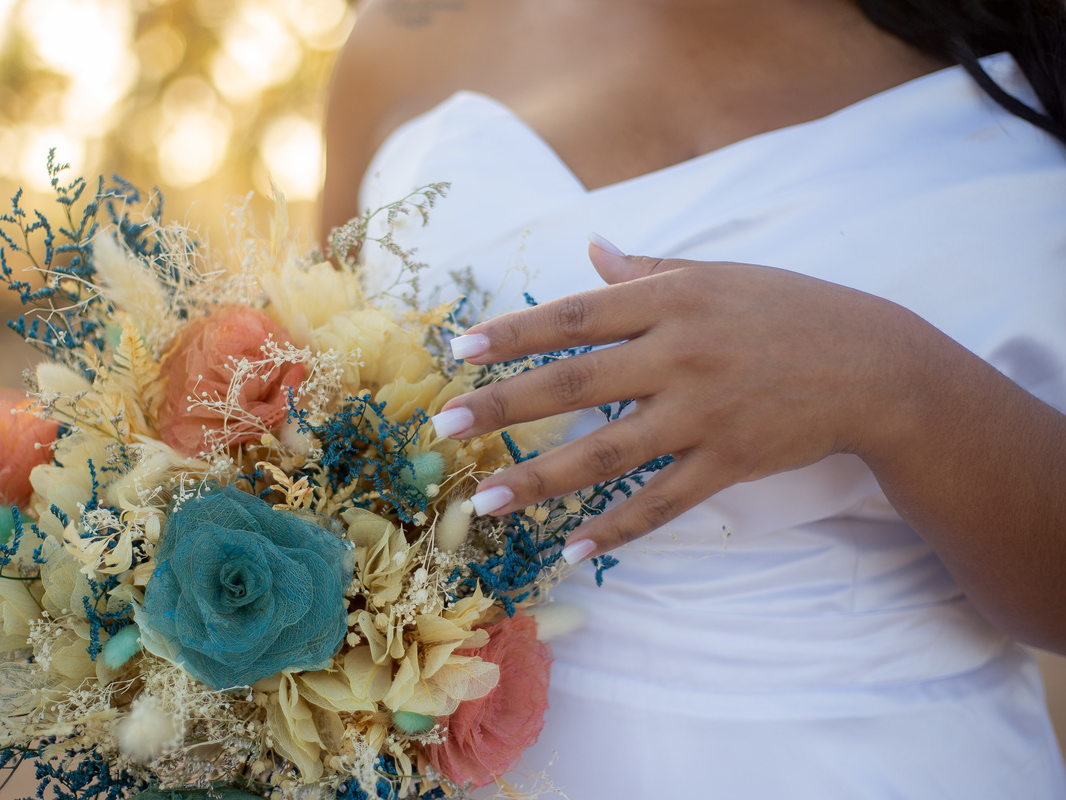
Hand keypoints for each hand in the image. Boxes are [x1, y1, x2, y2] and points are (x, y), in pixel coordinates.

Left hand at [430, 239, 929, 563]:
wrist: (874, 364)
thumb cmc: (788, 310)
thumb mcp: (718, 275)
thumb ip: (648, 270)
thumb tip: (592, 248)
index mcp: (670, 300)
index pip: (574, 315)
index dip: (513, 333)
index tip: (459, 351)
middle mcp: (679, 354)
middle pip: (574, 383)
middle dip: (504, 405)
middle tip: (445, 426)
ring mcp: (703, 413)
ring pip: (606, 452)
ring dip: (539, 480)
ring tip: (484, 503)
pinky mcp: (729, 462)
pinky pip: (662, 503)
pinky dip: (617, 528)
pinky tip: (572, 548)